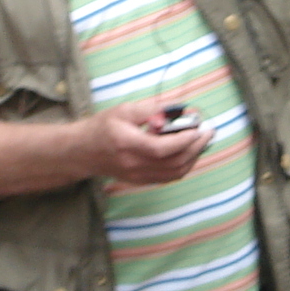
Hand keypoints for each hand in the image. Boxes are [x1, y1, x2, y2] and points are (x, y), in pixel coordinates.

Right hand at [89, 101, 210, 184]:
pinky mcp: (140, 181)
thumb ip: (151, 110)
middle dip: (196, 147)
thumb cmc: (102, 127)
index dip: (184, 139)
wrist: (81, 151)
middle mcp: (133, 164)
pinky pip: (168, 177)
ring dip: (193, 157)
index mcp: (127, 143)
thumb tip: (177, 111)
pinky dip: (183, 165)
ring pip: (174, 173)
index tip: (198, 126)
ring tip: (202, 141)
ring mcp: (137, 176)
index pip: (162, 148)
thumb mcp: (124, 110)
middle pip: (173, 162)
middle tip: (207, 132)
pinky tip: (189, 152)